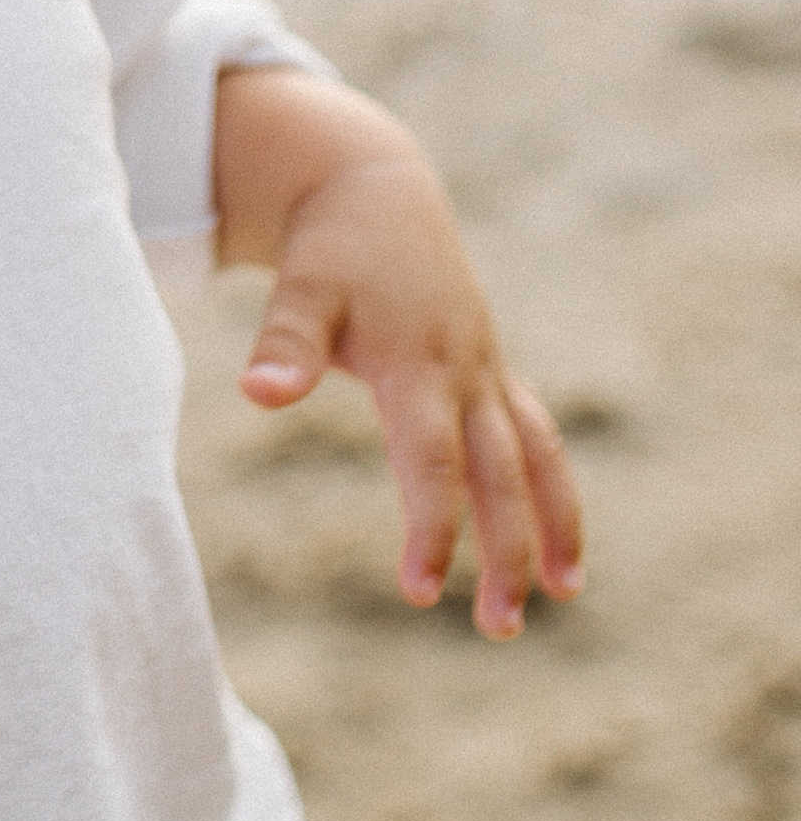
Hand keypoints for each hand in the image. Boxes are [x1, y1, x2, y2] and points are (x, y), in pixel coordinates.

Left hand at [216, 71, 583, 638]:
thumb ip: (284, 344)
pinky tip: (553, 535)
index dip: (433, 526)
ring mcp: (485, 369)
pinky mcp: (489, 367)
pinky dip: (549, 483)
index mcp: (417, 364)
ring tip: (565, 595)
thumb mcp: (303, 288)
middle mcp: (464, 372)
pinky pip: (534, 433)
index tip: (422, 591)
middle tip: (499, 630)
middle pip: (498, 474)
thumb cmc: (331, 248)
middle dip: (506, 552)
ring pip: (534, 455)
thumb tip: (256, 394)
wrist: (376, 189)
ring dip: (551, 523)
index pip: (431, 461)